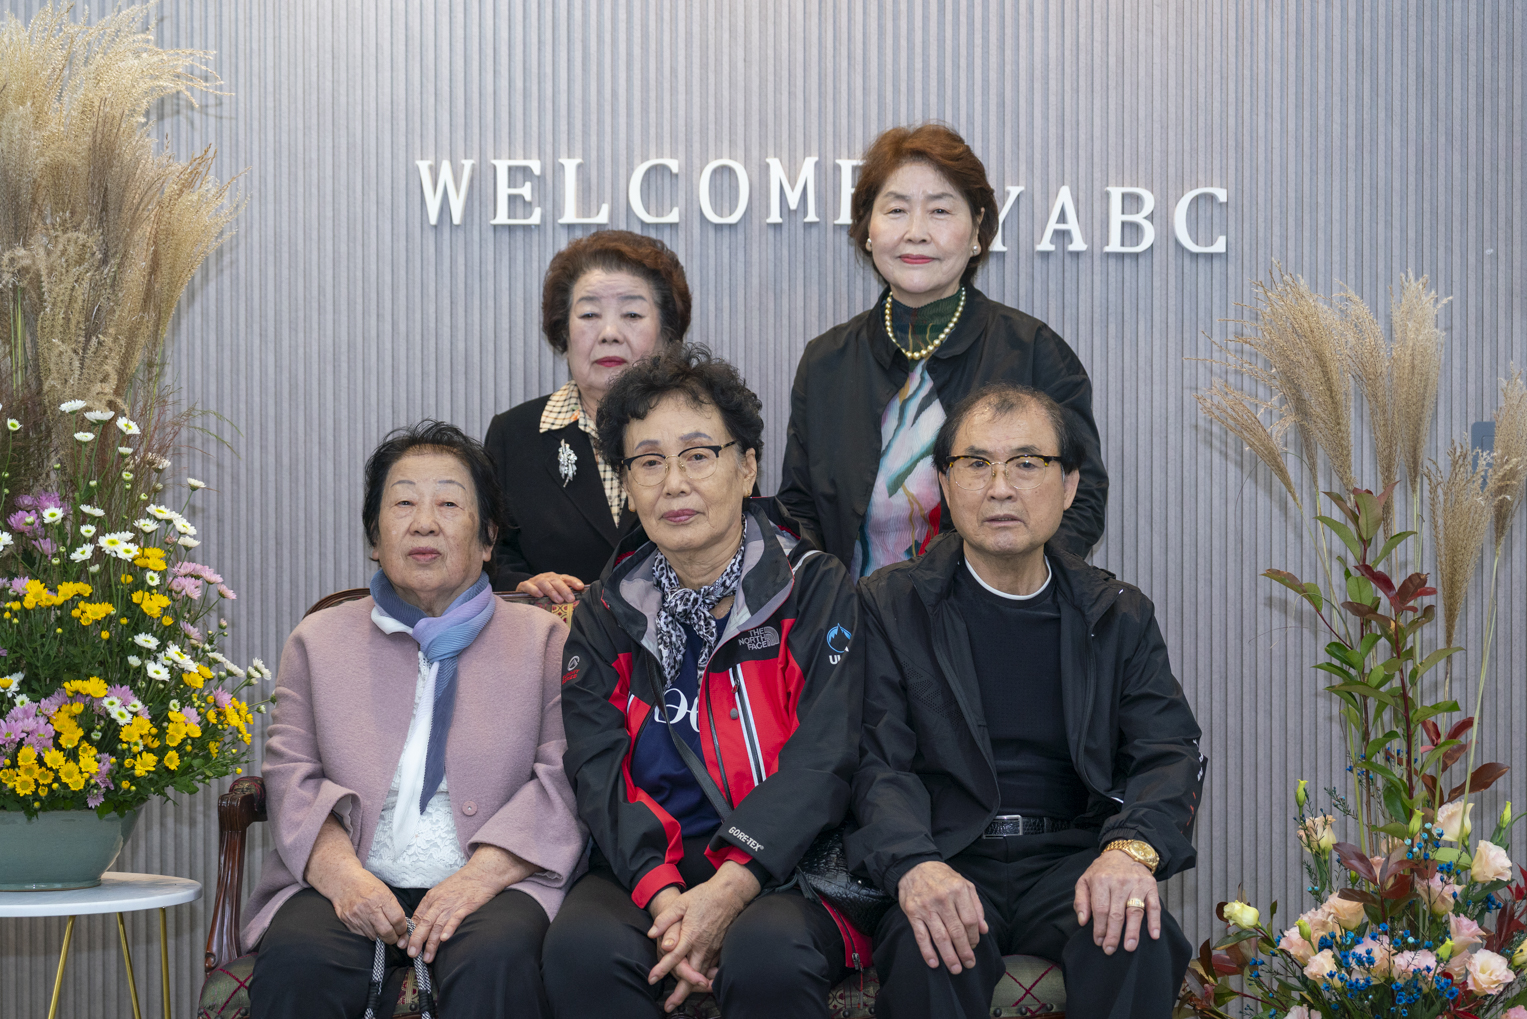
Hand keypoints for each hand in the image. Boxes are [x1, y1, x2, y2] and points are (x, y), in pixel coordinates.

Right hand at [328, 866, 408, 943]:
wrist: (343, 880)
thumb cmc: (367, 883)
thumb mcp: (384, 890)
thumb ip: (393, 907)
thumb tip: (401, 925)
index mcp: (381, 897)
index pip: (397, 919)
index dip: (402, 928)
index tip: (402, 930)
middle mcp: (369, 908)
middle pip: (386, 932)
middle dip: (393, 938)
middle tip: (395, 937)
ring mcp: (357, 917)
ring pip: (374, 936)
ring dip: (380, 937)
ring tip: (382, 931)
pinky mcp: (348, 922)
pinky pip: (362, 935)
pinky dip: (369, 934)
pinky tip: (370, 927)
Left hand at [407, 846, 532, 962]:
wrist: (482, 872)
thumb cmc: (461, 884)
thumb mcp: (441, 892)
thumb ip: (431, 907)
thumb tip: (421, 924)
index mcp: (431, 898)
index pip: (417, 918)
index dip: (410, 933)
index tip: (404, 946)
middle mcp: (439, 902)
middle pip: (425, 923)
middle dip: (417, 940)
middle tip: (412, 954)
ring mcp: (452, 904)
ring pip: (438, 925)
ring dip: (431, 943)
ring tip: (427, 958)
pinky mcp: (466, 906)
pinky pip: (456, 919)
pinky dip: (449, 929)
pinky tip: (444, 939)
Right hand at [517, 573, 584, 602]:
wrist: (523, 591)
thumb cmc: (542, 595)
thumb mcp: (554, 595)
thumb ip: (564, 597)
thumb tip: (577, 605)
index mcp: (556, 579)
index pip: (566, 578)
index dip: (574, 582)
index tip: (580, 587)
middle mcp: (546, 578)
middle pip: (556, 581)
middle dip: (564, 590)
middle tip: (570, 599)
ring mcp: (535, 581)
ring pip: (544, 583)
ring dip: (552, 591)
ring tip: (558, 600)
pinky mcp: (524, 585)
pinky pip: (528, 586)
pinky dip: (534, 590)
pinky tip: (539, 595)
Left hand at [647, 863, 760, 1011]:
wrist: (730, 894)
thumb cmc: (704, 896)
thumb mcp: (681, 903)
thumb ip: (665, 919)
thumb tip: (652, 934)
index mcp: (691, 935)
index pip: (674, 957)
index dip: (662, 969)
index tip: (651, 979)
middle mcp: (703, 946)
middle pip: (690, 975)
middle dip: (680, 993)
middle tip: (669, 1006)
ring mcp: (713, 948)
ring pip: (701, 975)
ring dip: (691, 989)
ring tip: (679, 1001)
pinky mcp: (720, 948)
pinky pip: (711, 969)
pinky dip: (704, 980)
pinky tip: (699, 987)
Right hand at [896, 860, 987, 973]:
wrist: (913, 867)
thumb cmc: (942, 877)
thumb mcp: (964, 884)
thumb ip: (976, 906)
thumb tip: (984, 929)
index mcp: (958, 890)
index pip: (970, 920)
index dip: (974, 937)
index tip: (974, 946)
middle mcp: (943, 899)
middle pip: (957, 931)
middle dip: (965, 951)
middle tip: (969, 964)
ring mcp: (926, 907)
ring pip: (941, 937)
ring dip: (949, 956)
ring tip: (956, 969)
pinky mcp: (912, 913)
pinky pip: (921, 936)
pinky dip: (927, 951)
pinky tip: (934, 963)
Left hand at [1074, 849, 1159, 954]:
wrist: (1125, 852)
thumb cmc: (1102, 871)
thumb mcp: (1085, 880)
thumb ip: (1081, 900)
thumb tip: (1082, 921)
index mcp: (1101, 880)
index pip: (1100, 909)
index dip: (1099, 928)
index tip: (1099, 942)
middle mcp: (1120, 882)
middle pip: (1116, 913)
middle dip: (1113, 934)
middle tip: (1110, 950)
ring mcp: (1137, 884)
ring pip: (1135, 911)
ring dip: (1132, 932)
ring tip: (1129, 947)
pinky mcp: (1151, 887)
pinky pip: (1154, 906)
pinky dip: (1155, 921)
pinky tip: (1153, 935)